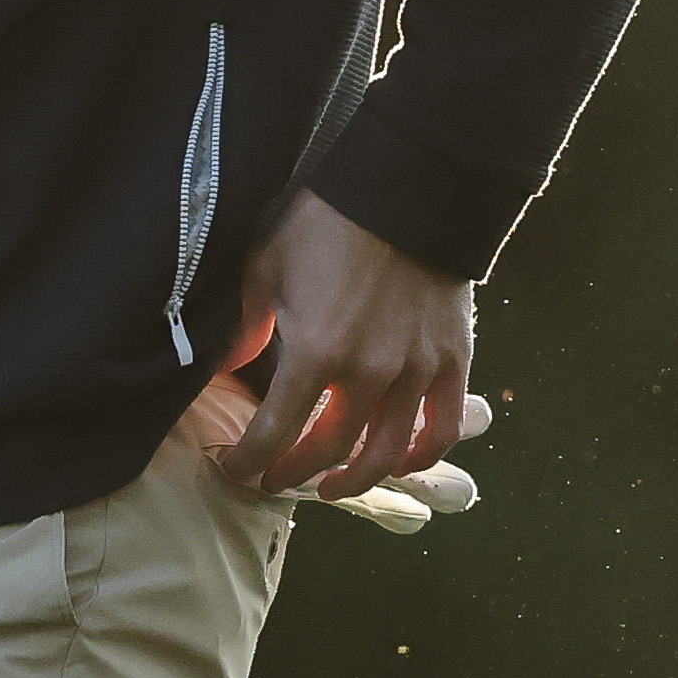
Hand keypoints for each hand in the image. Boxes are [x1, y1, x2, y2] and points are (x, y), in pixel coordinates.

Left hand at [217, 194, 473, 500]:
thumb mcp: (266, 268)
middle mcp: (368, 374)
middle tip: (276, 479)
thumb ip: (246, 326)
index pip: (276, 432)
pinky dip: (421, 455)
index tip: (236, 468)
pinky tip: (399, 461)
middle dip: (295, 471)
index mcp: (316, 352)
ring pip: (387, 452)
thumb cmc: (325, 225)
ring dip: (356, 478)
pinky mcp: (451, 361)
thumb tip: (227, 366)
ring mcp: (415, 371)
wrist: (402, 193)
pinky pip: (441, 427)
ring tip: (332, 485)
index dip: (251, 459)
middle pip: (329, 449)